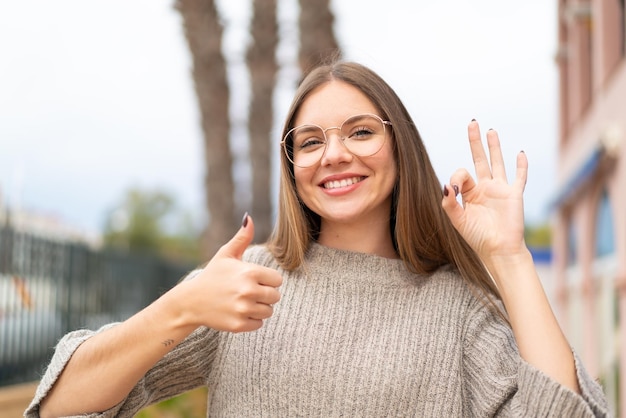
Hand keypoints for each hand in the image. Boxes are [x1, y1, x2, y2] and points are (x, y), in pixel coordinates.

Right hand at [175, 215, 282, 332]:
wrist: (191, 301)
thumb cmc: (212, 276)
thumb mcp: (226, 255)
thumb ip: (241, 237)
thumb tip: (249, 217)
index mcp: (249, 272)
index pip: (277, 280)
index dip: (267, 280)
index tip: (254, 280)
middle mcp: (248, 291)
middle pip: (275, 296)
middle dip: (265, 295)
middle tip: (248, 292)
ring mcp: (243, 309)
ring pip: (268, 311)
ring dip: (259, 308)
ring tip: (243, 302)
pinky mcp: (238, 325)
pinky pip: (259, 324)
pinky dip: (251, 320)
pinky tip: (238, 312)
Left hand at [441, 120, 527, 261]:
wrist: (498, 250)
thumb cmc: (477, 237)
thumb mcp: (458, 220)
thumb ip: (450, 203)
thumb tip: (446, 185)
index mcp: (470, 193)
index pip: (462, 173)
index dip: (457, 176)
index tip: (455, 188)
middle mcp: (485, 188)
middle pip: (479, 159)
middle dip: (475, 142)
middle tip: (472, 123)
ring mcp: (500, 189)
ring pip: (497, 162)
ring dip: (494, 147)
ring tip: (491, 131)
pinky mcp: (514, 194)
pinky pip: (519, 177)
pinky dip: (521, 165)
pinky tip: (520, 153)